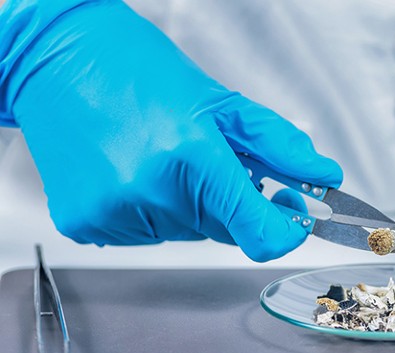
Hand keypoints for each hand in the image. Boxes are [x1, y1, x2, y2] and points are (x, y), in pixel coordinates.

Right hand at [2, 0, 341, 261]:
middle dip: (227, 201)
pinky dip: (151, 211)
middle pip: (223, 231)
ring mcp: (114, 213)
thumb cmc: (136, 69)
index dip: (285, 232)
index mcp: (191, 157)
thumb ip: (280, 147)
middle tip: (204, 158)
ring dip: (188, 205)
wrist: (55, 58)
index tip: (290, 216)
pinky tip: (131, 171)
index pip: (260, 236)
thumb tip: (324, 177)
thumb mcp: (221, 102)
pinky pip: (145, 235)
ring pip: (185, 233)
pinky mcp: (87, 225)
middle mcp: (151, 192)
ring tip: (159, 157)